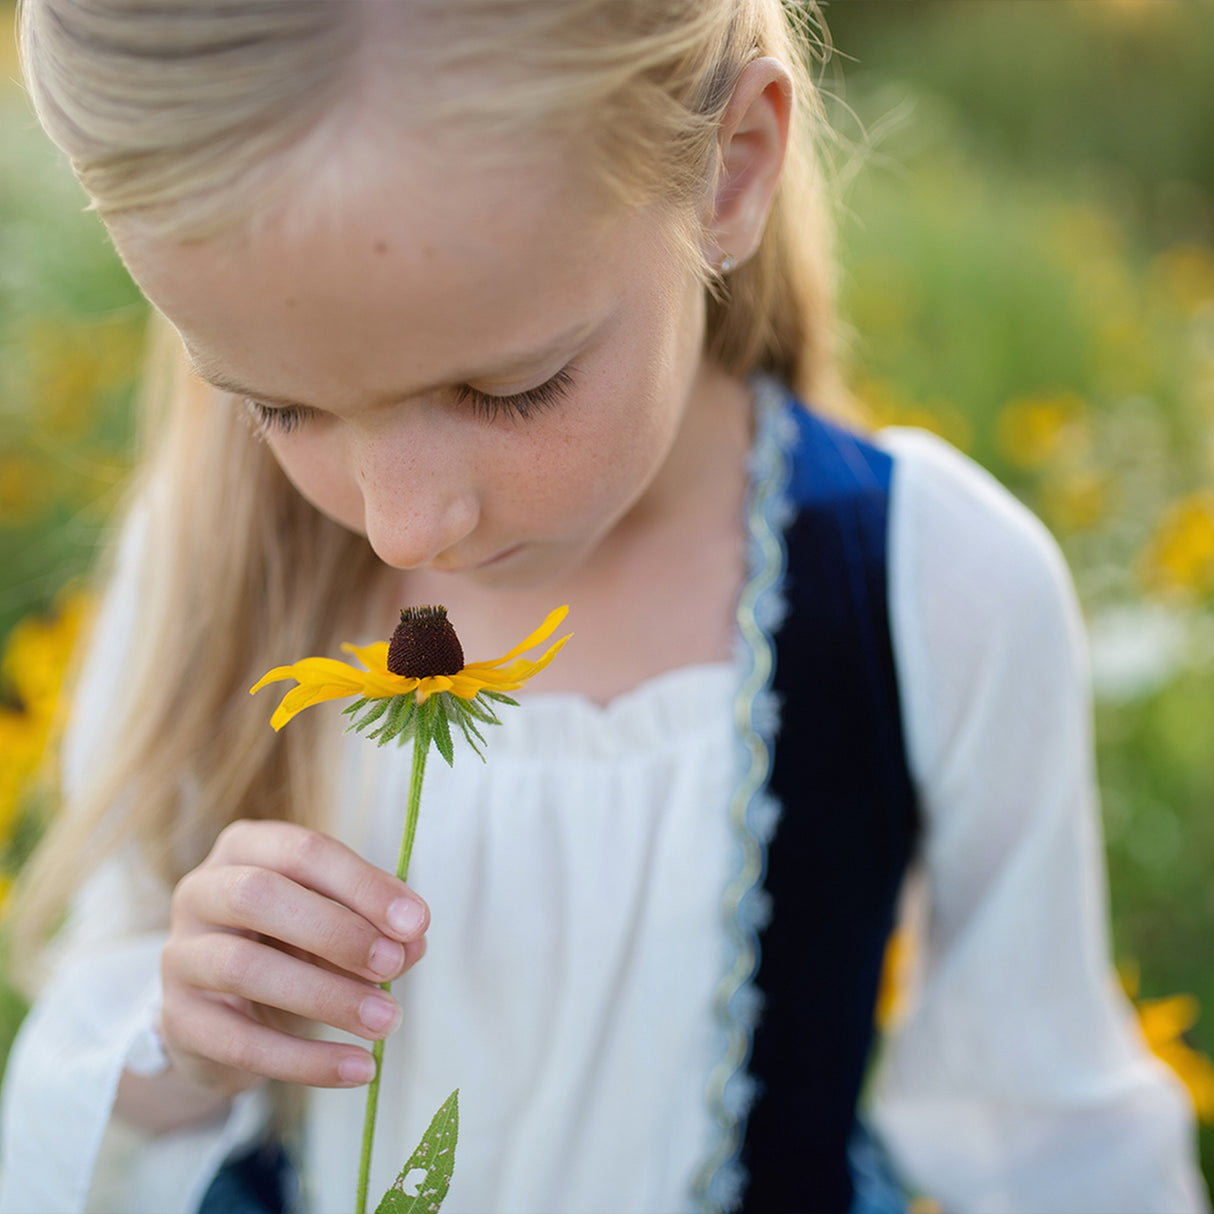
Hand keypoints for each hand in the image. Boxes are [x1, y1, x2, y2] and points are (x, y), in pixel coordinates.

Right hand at [160, 819, 428, 1097]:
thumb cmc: (292, 944)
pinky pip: (240, 1042)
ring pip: (244, 968)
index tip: (416, 922)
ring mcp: (181, 955)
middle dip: (335, 931)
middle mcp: (201, 890)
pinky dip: (306, 1060)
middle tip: (393, 965)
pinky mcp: (178, 1021)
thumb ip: (377, 925)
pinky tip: (358, 1068)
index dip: (362, 885)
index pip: (303, 851)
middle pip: (258, 895)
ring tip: (386, 1020)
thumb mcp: (337, 922)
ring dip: (326, 996)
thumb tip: (413, 941)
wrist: (228, 1013)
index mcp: (247, 848)